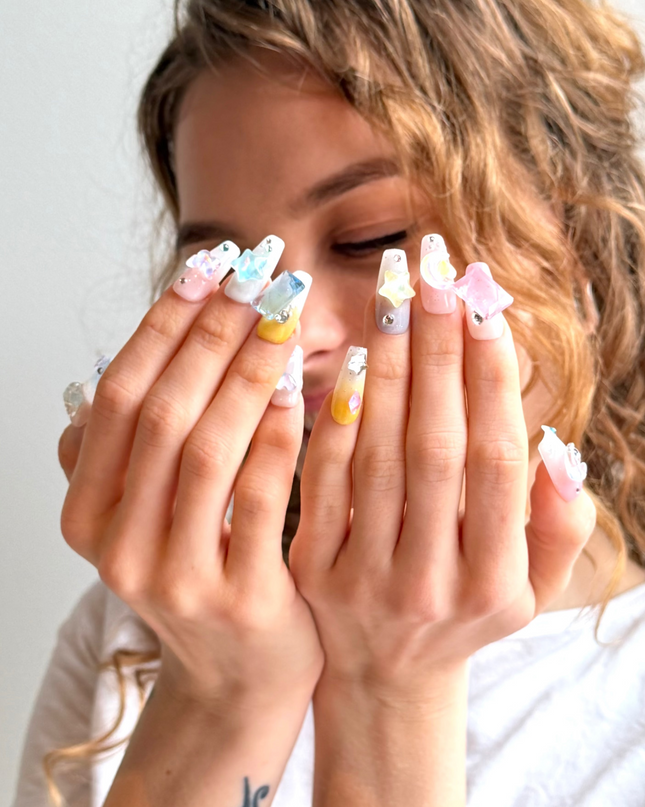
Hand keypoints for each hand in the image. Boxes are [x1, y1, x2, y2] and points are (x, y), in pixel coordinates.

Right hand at [60, 247, 322, 709]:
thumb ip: (135, 448)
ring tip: (286, 310)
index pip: (121, 394)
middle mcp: (115, 543)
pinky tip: (303, 382)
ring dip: (248, 367)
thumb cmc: (206, 573)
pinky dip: (277, 431)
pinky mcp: (236, 599)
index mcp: (88, 510)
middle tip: (259, 271)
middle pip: (162, 412)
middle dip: (213, 331)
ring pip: (206, 447)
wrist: (242, 676)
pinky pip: (258, 498)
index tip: (211, 264)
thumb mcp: (152, 514)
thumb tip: (128, 353)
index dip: (166, 323)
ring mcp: (172, 576)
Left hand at [290, 258, 594, 697]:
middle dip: (437, 350)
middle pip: (436, 445)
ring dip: (385, 369)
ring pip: (378, 455)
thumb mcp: (530, 593)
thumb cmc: (465, 618)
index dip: (491, 379)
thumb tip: (559, 452)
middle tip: (434, 269)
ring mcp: (366, 578)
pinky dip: (334, 420)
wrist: (383, 682)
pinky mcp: (312, 570)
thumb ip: (557, 528)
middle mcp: (431, 582)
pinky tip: (345, 361)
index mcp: (495, 583)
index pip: (495, 461)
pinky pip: (323, 482)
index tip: (484, 302)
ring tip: (391, 295)